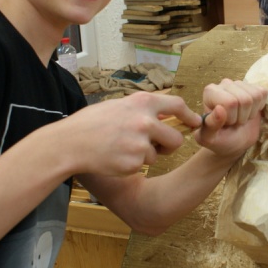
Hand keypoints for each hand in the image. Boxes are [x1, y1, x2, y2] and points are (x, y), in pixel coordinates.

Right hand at [62, 92, 202, 176]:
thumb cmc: (92, 123)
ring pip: (157, 155)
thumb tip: (166, 114)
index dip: (190, 115)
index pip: (178, 105)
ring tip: (123, 148)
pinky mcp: (134, 163)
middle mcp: (145, 121)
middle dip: (170, 145)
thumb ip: (143, 109)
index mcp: (142, 102)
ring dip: (146, 155)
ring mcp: (140, 143)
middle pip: (176, 138)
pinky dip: (132, 164)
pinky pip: (142, 165)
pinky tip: (115, 157)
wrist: (71, 143)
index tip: (195, 122)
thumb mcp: (119, 105)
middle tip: (159, 146)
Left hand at [194, 79, 267, 157]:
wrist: (234, 142)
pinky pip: (263, 93)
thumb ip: (211, 125)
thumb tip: (220, 109)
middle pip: (245, 99)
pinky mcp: (254, 87)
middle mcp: (225, 84)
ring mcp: (240, 84)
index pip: (230, 102)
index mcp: (210, 92)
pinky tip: (250, 112)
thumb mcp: (209, 138)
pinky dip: (260, 107)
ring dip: (251, 113)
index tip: (225, 123)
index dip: (231, 117)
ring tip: (241, 117)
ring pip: (256, 96)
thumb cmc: (219, 139)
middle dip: (242, 116)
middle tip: (234, 122)